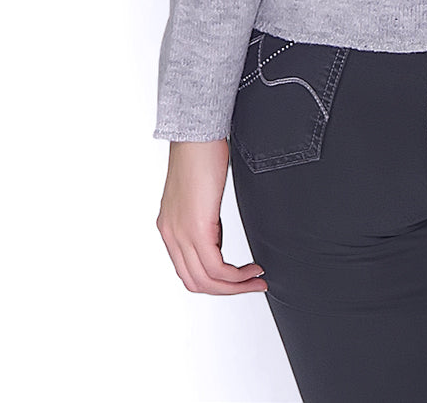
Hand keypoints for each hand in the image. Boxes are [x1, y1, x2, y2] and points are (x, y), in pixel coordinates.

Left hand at [156, 139, 268, 294]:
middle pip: (196, 283)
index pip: (187, 271)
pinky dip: (236, 275)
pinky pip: (216, 267)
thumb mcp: (197, 196)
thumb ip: (202, 220)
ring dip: (235, 286)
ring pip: (206, 280)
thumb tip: (216, 236)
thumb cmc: (200, 155)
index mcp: (169, 229)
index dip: (213, 281)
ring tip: (256, 279)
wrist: (196, 136)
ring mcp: (180, 234)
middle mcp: (171, 235)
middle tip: (251, 285)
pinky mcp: (196, 229)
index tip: (236, 279)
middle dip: (227, 291)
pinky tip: (252, 268)